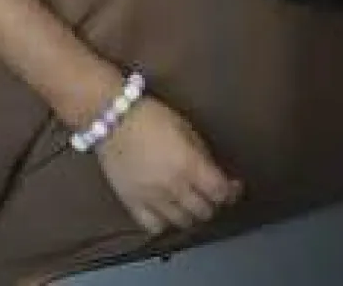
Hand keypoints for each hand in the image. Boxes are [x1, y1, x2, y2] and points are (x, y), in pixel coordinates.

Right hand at [94, 97, 240, 234]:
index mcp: (190, 165)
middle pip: (205, 211)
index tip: (232, 185)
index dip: (231, 191)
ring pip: (183, 222)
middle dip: (212, 202)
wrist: (110, 117)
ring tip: (188, 202)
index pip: (220, 192)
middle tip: (209, 192)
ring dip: (190, 214)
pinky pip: (154, 227)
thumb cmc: (151, 116)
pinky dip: (165, 222)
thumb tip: (215, 173)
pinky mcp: (131, 203)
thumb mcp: (186, 128)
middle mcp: (173, 187)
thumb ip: (202, 155)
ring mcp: (151, 198)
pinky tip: (165, 210)